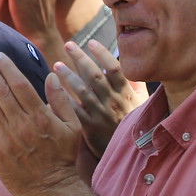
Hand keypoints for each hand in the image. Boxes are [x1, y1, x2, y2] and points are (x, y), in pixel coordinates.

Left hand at [0, 47, 83, 195]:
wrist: (51, 190)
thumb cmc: (63, 157)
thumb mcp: (72, 127)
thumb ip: (62, 101)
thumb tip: (52, 75)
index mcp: (41, 117)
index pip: (20, 86)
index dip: (6, 68)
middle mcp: (21, 125)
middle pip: (0, 90)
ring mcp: (6, 138)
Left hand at [50, 40, 145, 157]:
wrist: (130, 153)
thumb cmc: (134, 124)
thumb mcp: (141, 103)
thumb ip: (135, 85)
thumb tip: (133, 67)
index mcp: (125, 92)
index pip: (114, 68)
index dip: (102, 54)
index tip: (91, 42)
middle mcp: (113, 101)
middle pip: (94, 75)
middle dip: (80, 58)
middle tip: (68, 45)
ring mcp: (101, 113)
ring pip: (82, 90)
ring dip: (68, 76)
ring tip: (57, 65)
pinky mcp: (90, 126)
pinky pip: (75, 109)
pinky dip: (64, 98)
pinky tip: (54, 89)